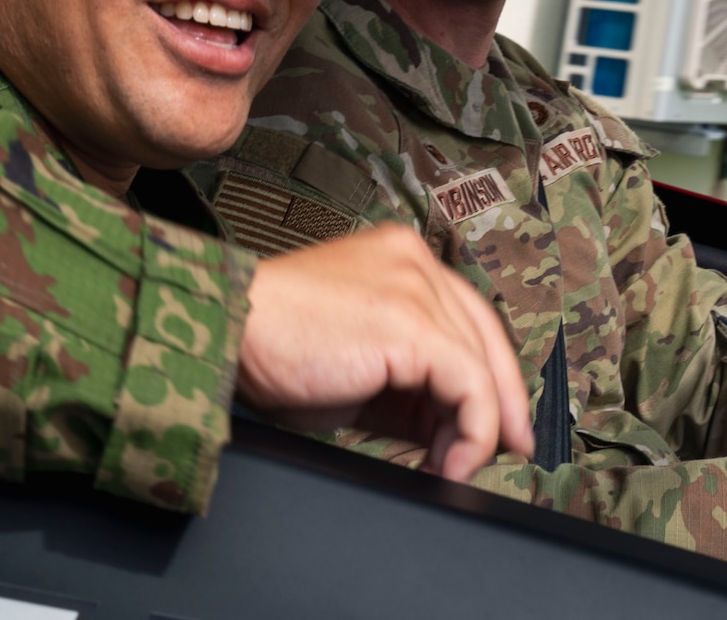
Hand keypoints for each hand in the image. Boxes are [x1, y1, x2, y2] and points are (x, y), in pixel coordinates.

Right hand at [236, 223, 534, 481]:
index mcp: (400, 258)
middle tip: (497, 453)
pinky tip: (449, 463)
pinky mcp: (413, 324)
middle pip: (484, 337)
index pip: (467, 318)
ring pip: (482, 365)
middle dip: (498, 404)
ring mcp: (416, 288)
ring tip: (456, 468)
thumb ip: (404, 387)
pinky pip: (469, 385)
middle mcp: (415, 262)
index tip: (497, 424)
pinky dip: (471, 432)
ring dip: (478, 428)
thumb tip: (445, 430)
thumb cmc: (273, 347)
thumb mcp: (354, 368)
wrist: (228, 330)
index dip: (490, 376)